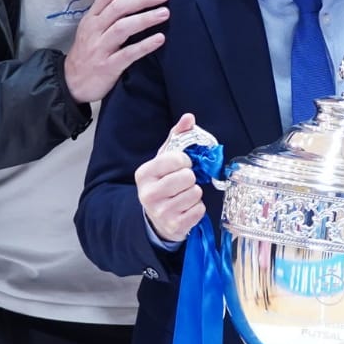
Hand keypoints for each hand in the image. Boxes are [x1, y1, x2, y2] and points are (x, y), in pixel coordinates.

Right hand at [63, 0, 169, 103]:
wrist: (71, 84)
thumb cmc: (88, 54)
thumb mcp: (91, 31)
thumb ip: (108, 17)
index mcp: (91, 19)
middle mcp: (94, 30)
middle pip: (118, 7)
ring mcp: (99, 48)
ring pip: (122, 27)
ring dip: (145, 18)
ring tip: (164, 13)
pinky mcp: (107, 67)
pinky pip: (128, 54)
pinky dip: (145, 45)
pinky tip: (160, 39)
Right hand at [136, 114, 204, 243]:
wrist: (156, 219)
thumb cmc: (163, 183)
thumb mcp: (165, 160)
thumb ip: (178, 136)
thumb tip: (189, 118)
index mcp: (144, 174)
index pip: (176, 159)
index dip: (185, 161)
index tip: (182, 165)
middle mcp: (148, 194)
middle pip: (187, 177)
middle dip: (191, 178)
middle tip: (184, 182)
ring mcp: (160, 212)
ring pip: (195, 193)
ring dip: (195, 193)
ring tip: (184, 195)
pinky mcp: (174, 225)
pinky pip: (199, 210)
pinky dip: (197, 208)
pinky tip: (186, 208)